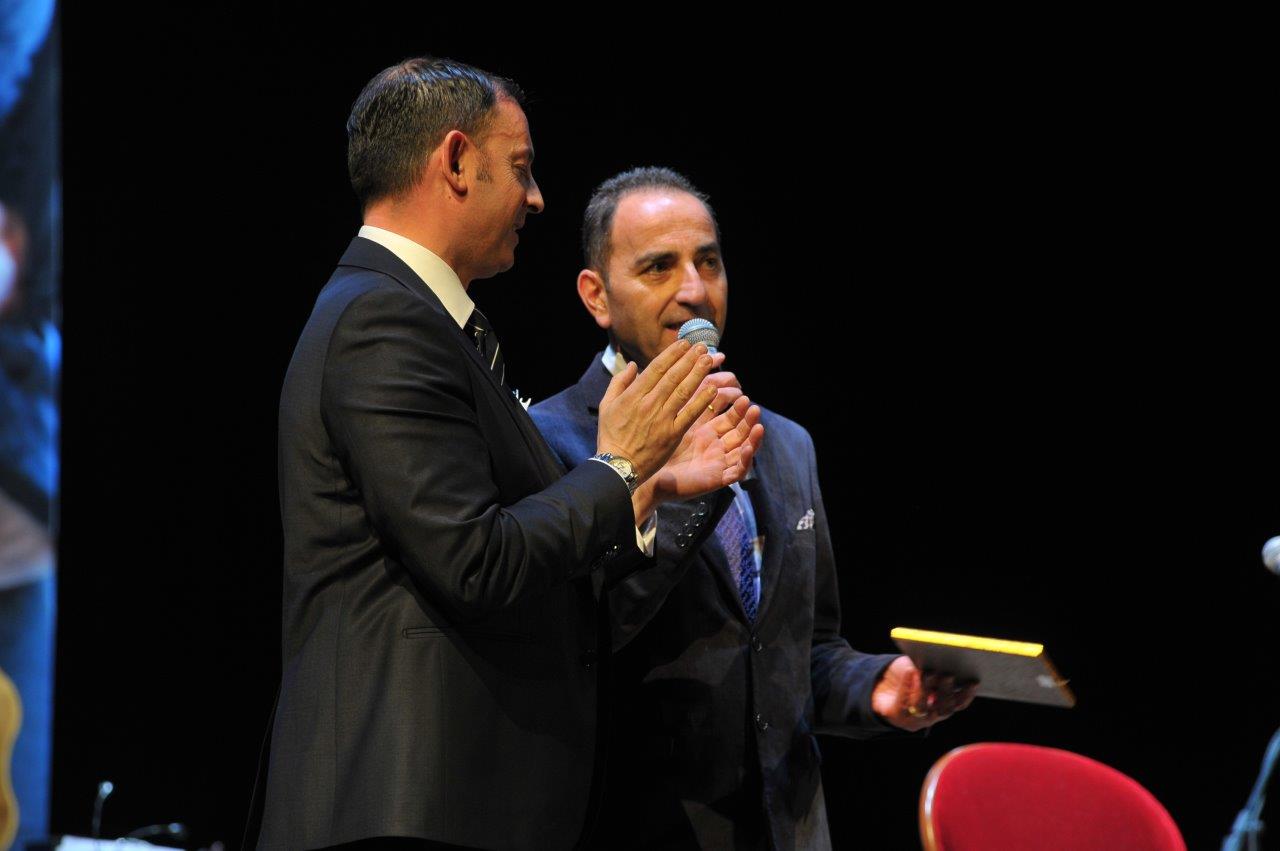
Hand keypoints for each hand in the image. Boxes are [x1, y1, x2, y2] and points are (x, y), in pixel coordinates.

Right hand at [596, 340, 718, 481]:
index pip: (656, 368)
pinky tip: (712, 389)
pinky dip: (702, 401)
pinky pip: (690, 414)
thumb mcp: (606, 405)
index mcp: (633, 395)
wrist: (618, 467)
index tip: (684, 343)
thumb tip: (633, 364)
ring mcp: (662, 419)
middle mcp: (649, 404)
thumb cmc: (610, 436)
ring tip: (709, 360)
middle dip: (689, 359)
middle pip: (673, 376)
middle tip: (702, 346)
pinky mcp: (672, 434)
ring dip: (697, 374)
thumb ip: (619, 382)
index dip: (672, 354)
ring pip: (683, 391)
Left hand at [644, 395, 763, 504]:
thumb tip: (698, 372)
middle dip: (747, 418)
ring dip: (752, 437)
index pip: (729, 416)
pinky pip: (737, 471)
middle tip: (751, 404)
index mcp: (707, 431)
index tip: (740, 390)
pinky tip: (748, 448)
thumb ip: (689, 398)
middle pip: (739, 431)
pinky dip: (745, 460)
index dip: (736, 405)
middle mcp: (716, 446)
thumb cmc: (655, 445)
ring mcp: (718, 462)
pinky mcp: (718, 478)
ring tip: (758, 425)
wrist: (645, 472)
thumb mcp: (677, 418)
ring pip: (743, 449)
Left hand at [871, 656, 977, 731]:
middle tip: (948, 675)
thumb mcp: (922, 667)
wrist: (878, 683)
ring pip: (924, 707)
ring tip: (927, 672)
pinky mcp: (898, 717)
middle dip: (946, 691)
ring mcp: (915, 719)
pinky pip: (903, 702)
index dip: (966, 695)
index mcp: (941, 705)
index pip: (958, 704)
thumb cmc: (905, 674)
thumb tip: (947, 660)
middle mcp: (931, 715)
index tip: (973, 681)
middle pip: (944, 708)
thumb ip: (934, 667)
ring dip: (926, 689)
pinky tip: (909, 672)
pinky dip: (906, 686)